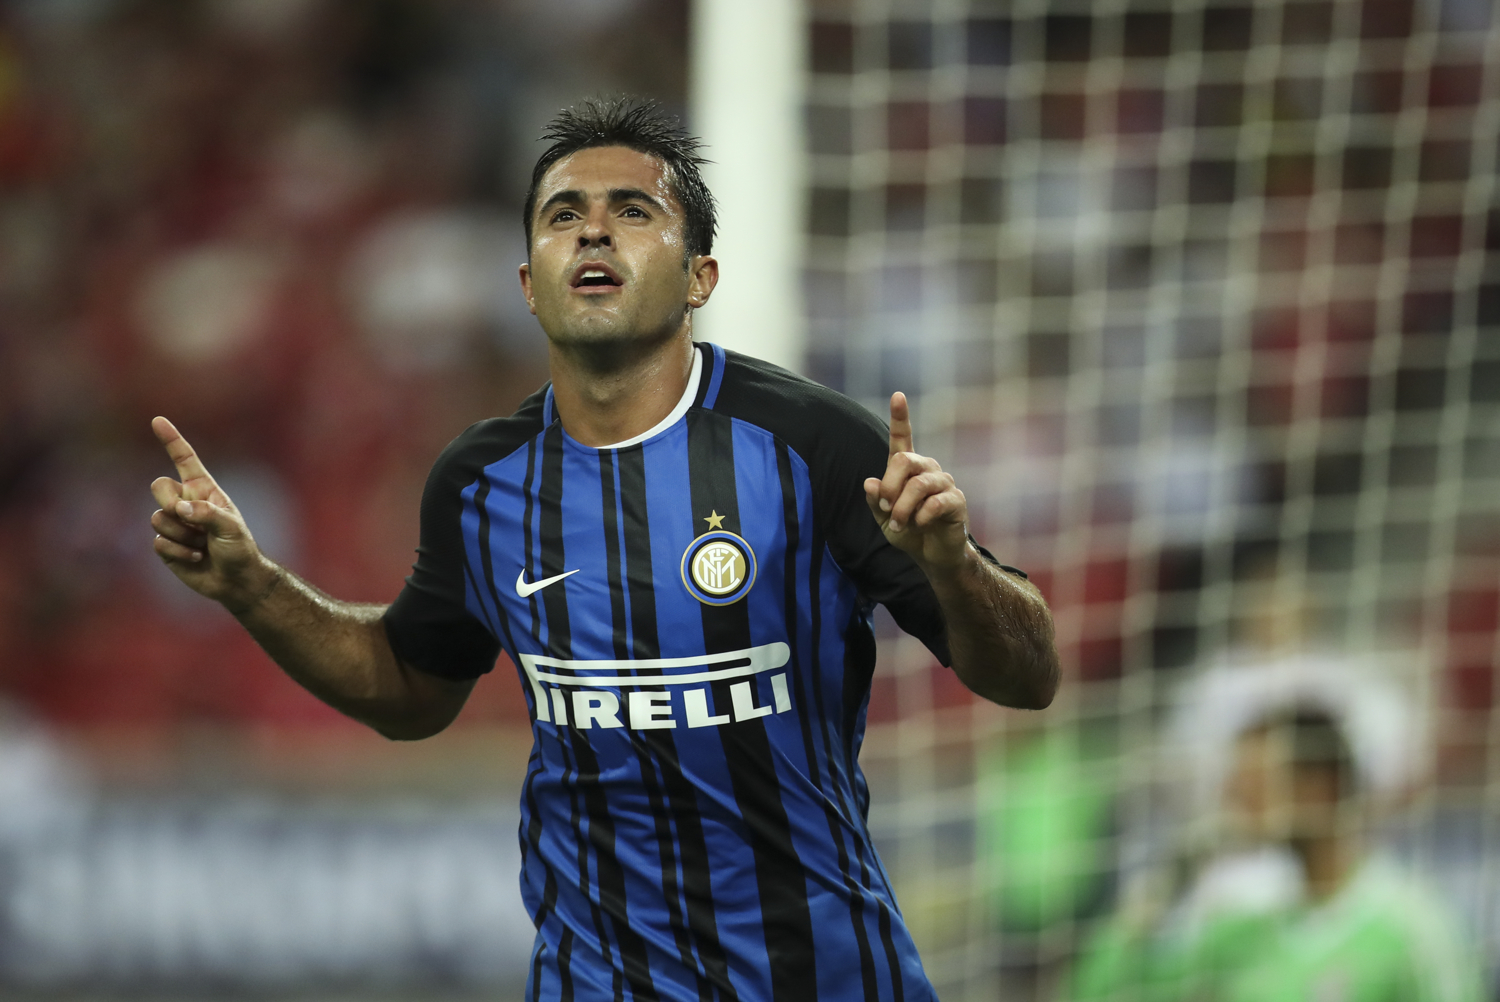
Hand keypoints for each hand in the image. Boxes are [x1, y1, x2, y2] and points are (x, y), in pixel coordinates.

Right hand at [149, 417, 277, 613]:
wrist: (235, 581)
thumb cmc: (239, 549)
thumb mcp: (232, 527)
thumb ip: (207, 514)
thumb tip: (178, 509)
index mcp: (203, 489)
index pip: (184, 459)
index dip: (171, 440)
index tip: (158, 420)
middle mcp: (185, 502)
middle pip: (158, 486)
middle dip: (171, 501)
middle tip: (193, 519)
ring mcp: (173, 523)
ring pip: (158, 517)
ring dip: (182, 534)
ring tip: (203, 544)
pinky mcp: (165, 545)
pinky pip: (159, 542)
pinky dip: (179, 552)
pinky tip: (196, 558)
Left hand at [863, 392, 970, 571]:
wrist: (932, 555)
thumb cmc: (908, 531)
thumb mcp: (883, 518)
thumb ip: (875, 500)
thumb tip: (870, 482)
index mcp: (908, 468)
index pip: (902, 438)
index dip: (900, 417)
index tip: (898, 395)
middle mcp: (927, 469)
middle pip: (904, 461)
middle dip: (889, 487)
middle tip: (886, 509)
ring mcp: (944, 483)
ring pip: (917, 485)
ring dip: (902, 509)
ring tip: (900, 524)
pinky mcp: (956, 500)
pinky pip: (934, 503)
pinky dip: (921, 517)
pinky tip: (920, 525)